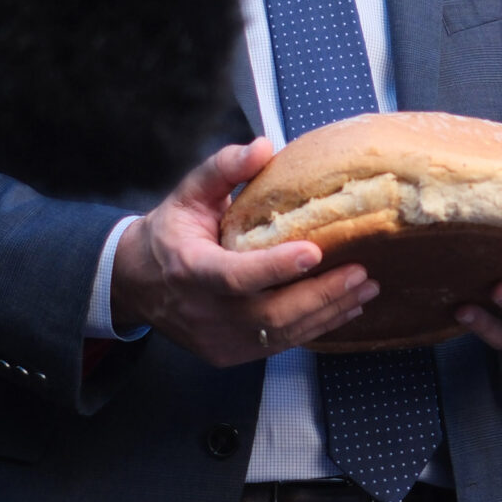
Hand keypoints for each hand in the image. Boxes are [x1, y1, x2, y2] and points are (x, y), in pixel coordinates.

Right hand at [111, 139, 377, 365]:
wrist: (137, 284)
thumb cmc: (171, 233)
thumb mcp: (188, 194)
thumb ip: (223, 169)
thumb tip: (263, 147)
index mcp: (189, 269)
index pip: (234, 276)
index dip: (275, 267)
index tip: (315, 250)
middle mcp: (203, 311)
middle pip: (269, 315)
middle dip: (320, 296)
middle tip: (360, 274)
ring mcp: (216, 339)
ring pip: (280, 336)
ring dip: (327, 313)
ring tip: (364, 290)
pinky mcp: (228, 354)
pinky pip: (278, 346)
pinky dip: (314, 327)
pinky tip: (342, 308)